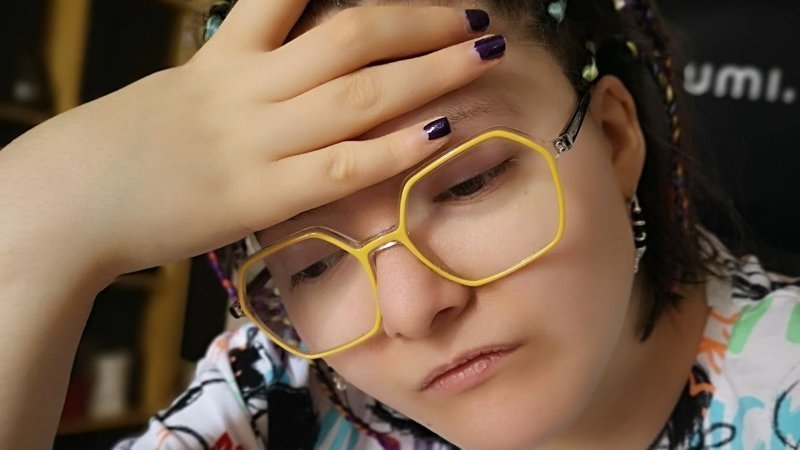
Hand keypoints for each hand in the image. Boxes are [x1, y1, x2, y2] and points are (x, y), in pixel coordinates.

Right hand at [0, 0, 503, 277]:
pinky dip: (395, 149)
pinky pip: (341, 168)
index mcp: (224, 55)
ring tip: (481, 54)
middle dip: (420, 21)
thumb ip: (241, 75)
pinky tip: (442, 131)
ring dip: (429, 72)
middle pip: (349, 35)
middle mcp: (246, 88)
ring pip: (357, 94)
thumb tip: (296, 67)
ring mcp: (254, 141)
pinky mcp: (258, 197)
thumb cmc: (125, 147)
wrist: (69, 202)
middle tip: (474, 16)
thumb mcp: (184, 92)